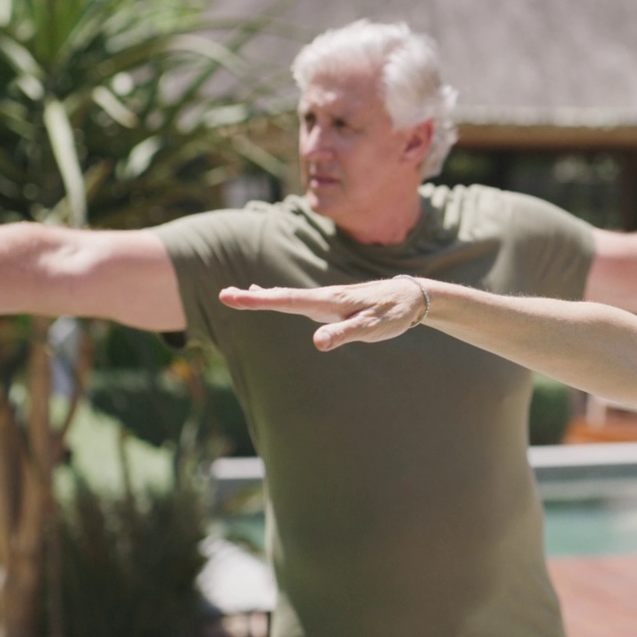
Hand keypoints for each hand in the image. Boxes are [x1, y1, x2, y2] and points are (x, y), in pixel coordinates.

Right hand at [219, 278, 427, 350]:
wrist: (413, 297)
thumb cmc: (393, 313)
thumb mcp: (371, 327)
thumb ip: (345, 333)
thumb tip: (318, 342)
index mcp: (329, 301)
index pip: (286, 300)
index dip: (258, 300)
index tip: (231, 296)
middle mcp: (324, 297)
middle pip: (283, 297)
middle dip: (253, 298)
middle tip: (223, 295)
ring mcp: (328, 299)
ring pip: (289, 297)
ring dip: (263, 296)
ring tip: (239, 294)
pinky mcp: (333, 303)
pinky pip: (300, 299)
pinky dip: (280, 297)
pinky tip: (271, 295)